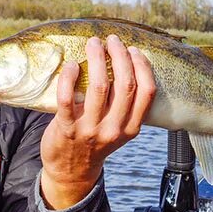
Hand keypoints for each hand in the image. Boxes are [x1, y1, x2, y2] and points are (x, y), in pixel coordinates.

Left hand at [39, 35, 155, 209]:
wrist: (70, 171)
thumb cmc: (95, 142)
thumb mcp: (119, 130)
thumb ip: (125, 106)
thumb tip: (126, 64)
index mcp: (131, 128)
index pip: (146, 92)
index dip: (142, 66)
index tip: (133, 49)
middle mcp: (114, 129)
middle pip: (124, 85)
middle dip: (119, 56)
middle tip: (112, 40)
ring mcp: (89, 130)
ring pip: (99, 87)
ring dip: (97, 59)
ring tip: (93, 43)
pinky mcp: (66, 129)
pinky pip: (67, 98)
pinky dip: (70, 77)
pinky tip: (72, 65)